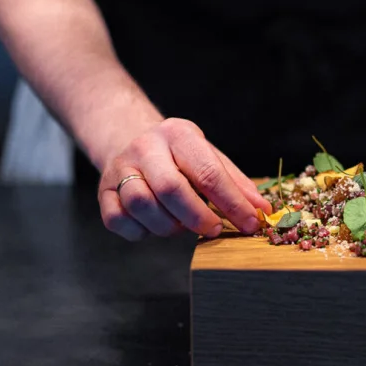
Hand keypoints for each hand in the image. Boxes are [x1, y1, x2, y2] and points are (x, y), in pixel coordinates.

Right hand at [97, 118, 270, 240]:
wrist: (128, 138)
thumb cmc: (178, 155)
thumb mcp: (209, 156)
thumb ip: (235, 183)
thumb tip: (262, 210)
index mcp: (178, 134)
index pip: (208, 172)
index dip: (232, 203)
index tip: (250, 222)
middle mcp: (146, 147)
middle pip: (170, 189)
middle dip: (197, 217)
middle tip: (214, 230)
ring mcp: (121, 168)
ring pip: (141, 205)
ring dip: (168, 226)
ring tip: (181, 225)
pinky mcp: (103, 190)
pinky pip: (118, 220)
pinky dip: (140, 232)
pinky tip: (154, 226)